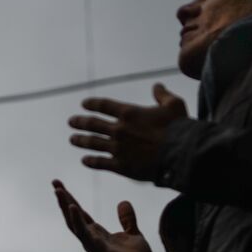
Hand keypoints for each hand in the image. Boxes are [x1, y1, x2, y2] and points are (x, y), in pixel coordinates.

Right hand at [52, 181, 154, 251]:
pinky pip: (85, 233)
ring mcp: (91, 244)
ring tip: (59, 191)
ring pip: (73, 223)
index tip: (61, 185)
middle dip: (63, 199)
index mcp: (96, 233)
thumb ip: (127, 218)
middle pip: (72, 216)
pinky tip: (73, 207)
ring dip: (65, 206)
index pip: (80, 213)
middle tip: (55, 182)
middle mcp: (90, 238)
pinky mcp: (97, 250)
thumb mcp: (133, 232)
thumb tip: (123, 202)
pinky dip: (77, 220)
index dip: (70, 199)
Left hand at [68, 83, 187, 181]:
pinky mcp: (120, 165)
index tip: (84, 104)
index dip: (92, 104)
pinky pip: (100, 163)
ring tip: (72, 139)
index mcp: (129, 113)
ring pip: (92, 143)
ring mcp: (117, 148)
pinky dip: (90, 161)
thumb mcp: (174, 104)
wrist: (180, 154)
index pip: (104, 106)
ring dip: (80, 140)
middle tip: (71, 122)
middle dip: (80, 122)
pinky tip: (84, 160)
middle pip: (93, 125)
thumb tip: (157, 86)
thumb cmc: (179, 128)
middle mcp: (119, 130)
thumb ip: (162, 95)